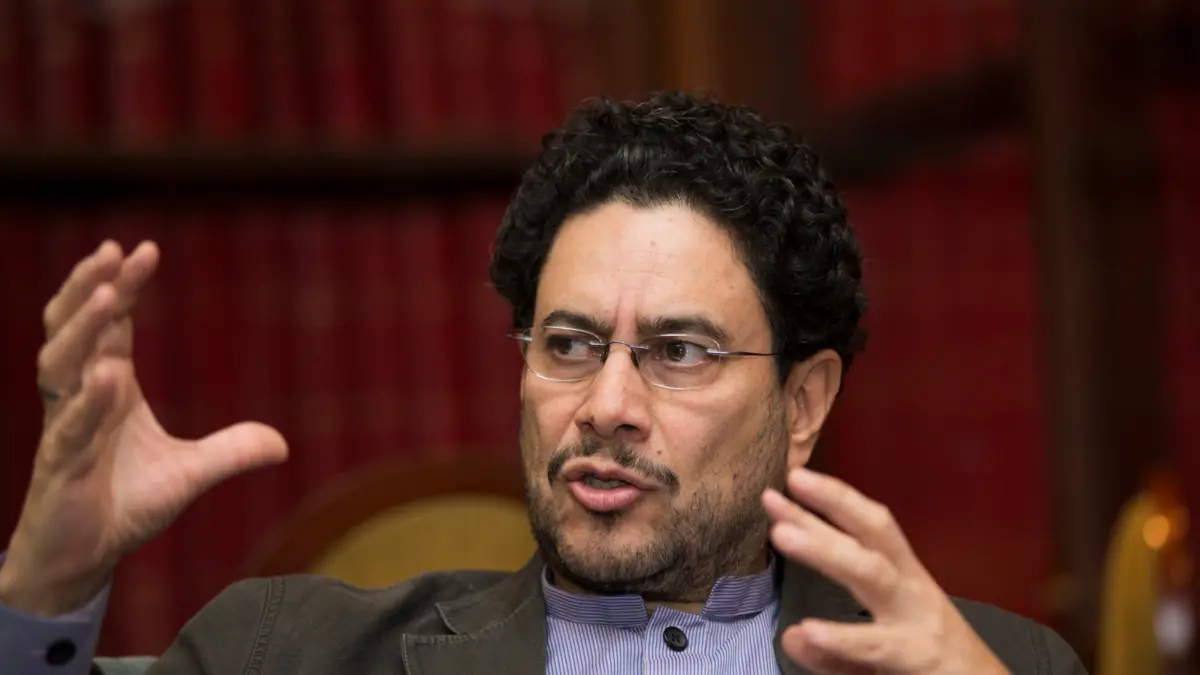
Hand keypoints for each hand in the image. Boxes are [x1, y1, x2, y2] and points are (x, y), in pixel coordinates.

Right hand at [0, 240, 287, 615]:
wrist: (84, 557)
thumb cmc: (123, 503)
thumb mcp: (189, 474)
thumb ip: (230, 452)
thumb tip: (283, 444)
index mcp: (106, 387)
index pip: (110, 326)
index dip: (121, 287)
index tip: (144, 249)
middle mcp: (77, 399)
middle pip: (74, 329)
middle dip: (91, 288)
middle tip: (115, 251)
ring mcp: (63, 431)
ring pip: (58, 367)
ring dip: (82, 329)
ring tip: (107, 295)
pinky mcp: (58, 469)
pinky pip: (69, 429)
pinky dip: (88, 403)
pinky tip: (108, 377)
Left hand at [763, 468, 1009, 674]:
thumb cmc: (931, 670)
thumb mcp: (876, 656)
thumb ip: (834, 650)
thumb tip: (792, 637)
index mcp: (904, 580)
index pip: (869, 529)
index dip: (834, 500)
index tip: (794, 477)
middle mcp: (913, 593)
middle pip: (873, 536)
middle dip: (830, 507)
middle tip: (781, 490)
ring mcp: (919, 624)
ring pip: (872, 576)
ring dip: (825, 551)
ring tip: (782, 534)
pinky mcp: (920, 659)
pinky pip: (877, 646)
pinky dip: (843, 638)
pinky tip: (810, 630)